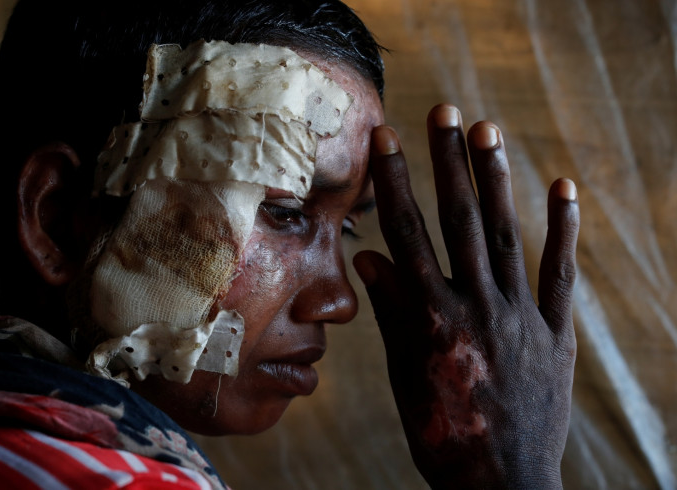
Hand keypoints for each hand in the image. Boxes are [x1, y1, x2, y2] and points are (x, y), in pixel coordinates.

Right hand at [353, 104, 578, 488]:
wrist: (500, 484)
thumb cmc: (441, 432)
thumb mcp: (405, 374)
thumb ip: (392, 312)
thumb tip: (370, 260)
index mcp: (431, 317)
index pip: (407, 234)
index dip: (395, 181)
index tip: (386, 138)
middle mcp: (476, 306)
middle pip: (459, 220)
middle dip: (448, 161)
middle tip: (444, 110)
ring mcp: (520, 317)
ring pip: (506, 235)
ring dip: (495, 180)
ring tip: (487, 130)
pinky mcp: (555, 334)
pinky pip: (560, 274)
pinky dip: (563, 229)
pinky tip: (561, 186)